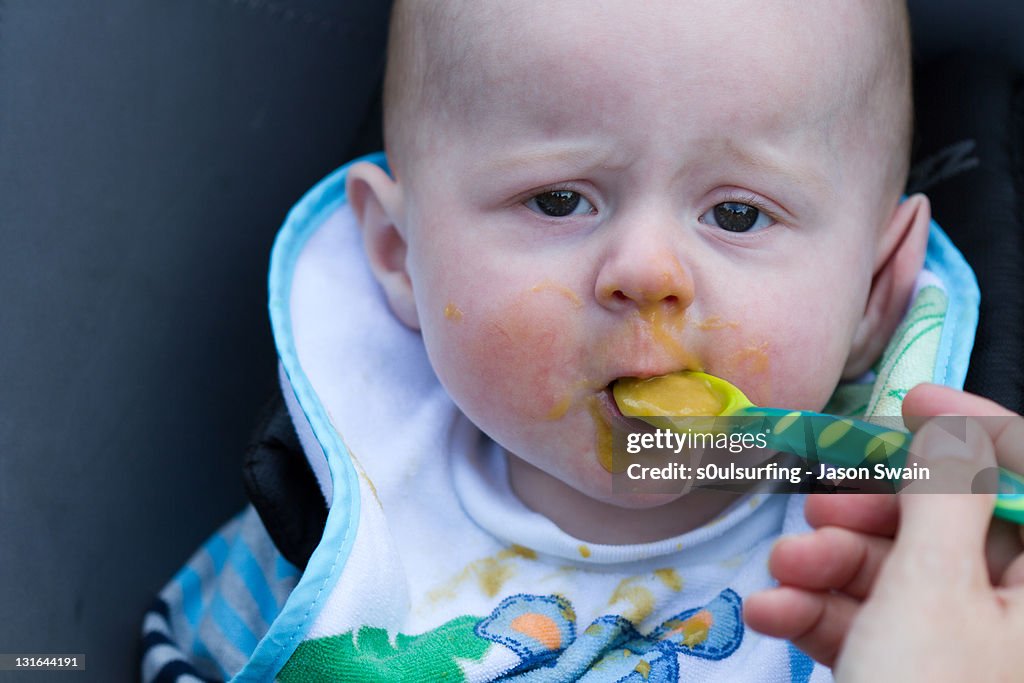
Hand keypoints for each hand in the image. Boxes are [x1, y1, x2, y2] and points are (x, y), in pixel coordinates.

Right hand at [744, 384, 1023, 679]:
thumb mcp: (931, 587)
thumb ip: (943, 497)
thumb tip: (948, 428)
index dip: (975, 430)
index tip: (910, 400)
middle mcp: (1014, 609)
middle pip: (945, 529)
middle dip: (866, 517)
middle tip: (815, 510)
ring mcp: (964, 646)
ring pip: (896, 576)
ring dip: (826, 567)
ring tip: (781, 573)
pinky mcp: (913, 671)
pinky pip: (872, 623)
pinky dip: (819, 612)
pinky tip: (771, 612)